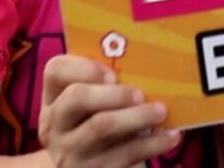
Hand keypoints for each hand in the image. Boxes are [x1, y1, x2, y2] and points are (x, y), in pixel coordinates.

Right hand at [39, 54, 179, 167]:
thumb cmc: (89, 126)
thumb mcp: (85, 105)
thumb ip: (101, 85)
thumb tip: (142, 69)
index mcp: (52, 99)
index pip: (55, 70)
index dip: (84, 67)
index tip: (113, 73)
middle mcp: (55, 125)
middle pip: (77, 97)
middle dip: (113, 91)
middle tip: (140, 94)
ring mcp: (70, 152)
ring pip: (102, 126)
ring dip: (137, 116)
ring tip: (161, 111)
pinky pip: (124, 156)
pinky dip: (152, 144)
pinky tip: (170, 136)